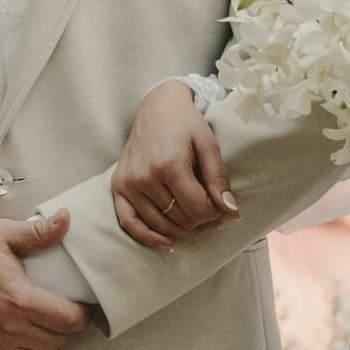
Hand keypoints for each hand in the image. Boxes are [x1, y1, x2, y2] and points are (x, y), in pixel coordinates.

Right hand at [0, 210, 91, 349]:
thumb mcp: (1, 234)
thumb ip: (38, 233)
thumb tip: (67, 219)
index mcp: (17, 298)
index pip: (67, 320)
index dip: (82, 315)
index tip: (82, 308)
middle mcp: (5, 328)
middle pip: (54, 342)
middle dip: (65, 330)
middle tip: (63, 315)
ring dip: (44, 349)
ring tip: (44, 331)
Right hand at [112, 81, 239, 249]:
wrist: (156, 106)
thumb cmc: (186, 123)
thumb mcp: (208, 144)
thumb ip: (218, 178)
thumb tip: (231, 211)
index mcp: (168, 165)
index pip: (197, 210)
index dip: (216, 214)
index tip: (223, 206)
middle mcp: (144, 177)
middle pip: (180, 221)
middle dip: (202, 222)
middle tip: (214, 212)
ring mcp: (128, 184)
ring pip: (160, 226)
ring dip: (183, 230)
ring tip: (198, 221)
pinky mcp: (118, 187)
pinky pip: (129, 223)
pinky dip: (148, 237)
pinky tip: (166, 243)